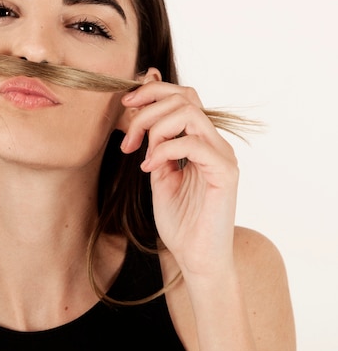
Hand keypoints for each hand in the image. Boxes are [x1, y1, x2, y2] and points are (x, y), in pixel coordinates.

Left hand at [117, 74, 238, 279]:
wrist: (196, 257)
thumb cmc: (180, 221)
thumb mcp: (159, 174)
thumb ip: (155, 146)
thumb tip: (143, 118)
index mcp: (201, 141)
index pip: (183, 97)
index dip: (152, 92)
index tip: (125, 105)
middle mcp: (215, 143)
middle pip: (185, 97)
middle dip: (147, 111)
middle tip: (128, 140)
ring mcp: (222, 156)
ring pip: (189, 112)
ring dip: (155, 128)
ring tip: (141, 154)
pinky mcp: (225, 172)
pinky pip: (193, 143)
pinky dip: (164, 150)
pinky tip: (150, 167)